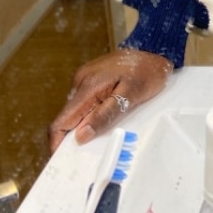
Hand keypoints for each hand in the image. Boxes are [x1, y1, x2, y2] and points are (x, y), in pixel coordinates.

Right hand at [48, 48, 171, 151]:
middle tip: (84, 156)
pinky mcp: (91, 77)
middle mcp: (81, 80)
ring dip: (81, 125)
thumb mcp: (130, 96)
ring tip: (95, 139)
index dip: (58, 142)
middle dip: (71, 137)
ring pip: (75, 110)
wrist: (155, 51)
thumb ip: (105, 115)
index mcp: (88, 85)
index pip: (62, 120)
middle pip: (67, 117)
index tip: (63, 161)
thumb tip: (80, 136)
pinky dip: (88, 114)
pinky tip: (101, 120)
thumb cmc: (147, 73)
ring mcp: (85, 77)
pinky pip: (84, 101)